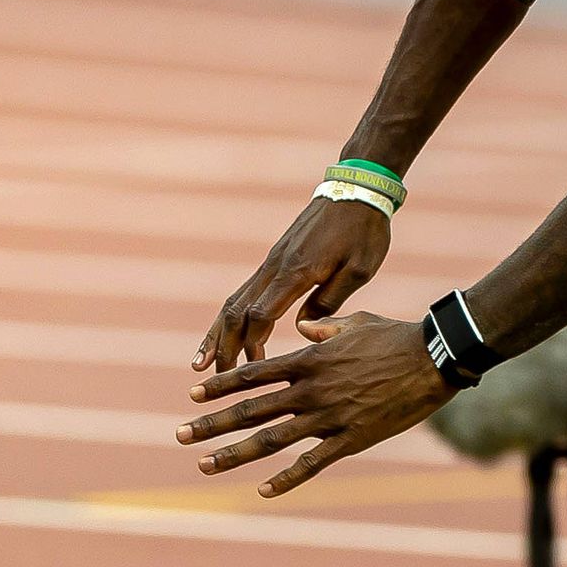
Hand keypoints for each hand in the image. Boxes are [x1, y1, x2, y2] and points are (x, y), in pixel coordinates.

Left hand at [178, 313, 447, 496]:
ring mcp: (329, 416)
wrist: (435, 358)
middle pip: (251, 409)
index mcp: (310, 359)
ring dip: (234, 453)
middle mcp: (311, 389)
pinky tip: (262, 490)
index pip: (254, 374)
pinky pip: (312, 463)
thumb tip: (301, 325)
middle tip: (179, 435)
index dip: (221, 386)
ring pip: (272, 439)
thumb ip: (324, 326)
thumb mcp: (356, 322)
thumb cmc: (397, 335)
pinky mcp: (352, 439)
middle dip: (211, 423)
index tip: (193, 395)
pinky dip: (286, 478)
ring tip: (204, 464)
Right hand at [198, 195, 392, 373]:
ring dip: (217, 332)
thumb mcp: (359, 269)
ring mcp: (272, 261)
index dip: (252, 345)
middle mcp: (276, 267)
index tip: (253, 369)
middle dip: (223, 346)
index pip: (261, 315)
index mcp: (298, 272)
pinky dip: (231, 316)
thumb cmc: (364, 231)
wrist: (356, 190)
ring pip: (234, 301)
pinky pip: (245, 291)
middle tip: (212, 377)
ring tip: (202, 361)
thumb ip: (330, 300)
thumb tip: (300, 329)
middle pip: (237, 311)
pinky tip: (226, 332)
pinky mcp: (274, 259)